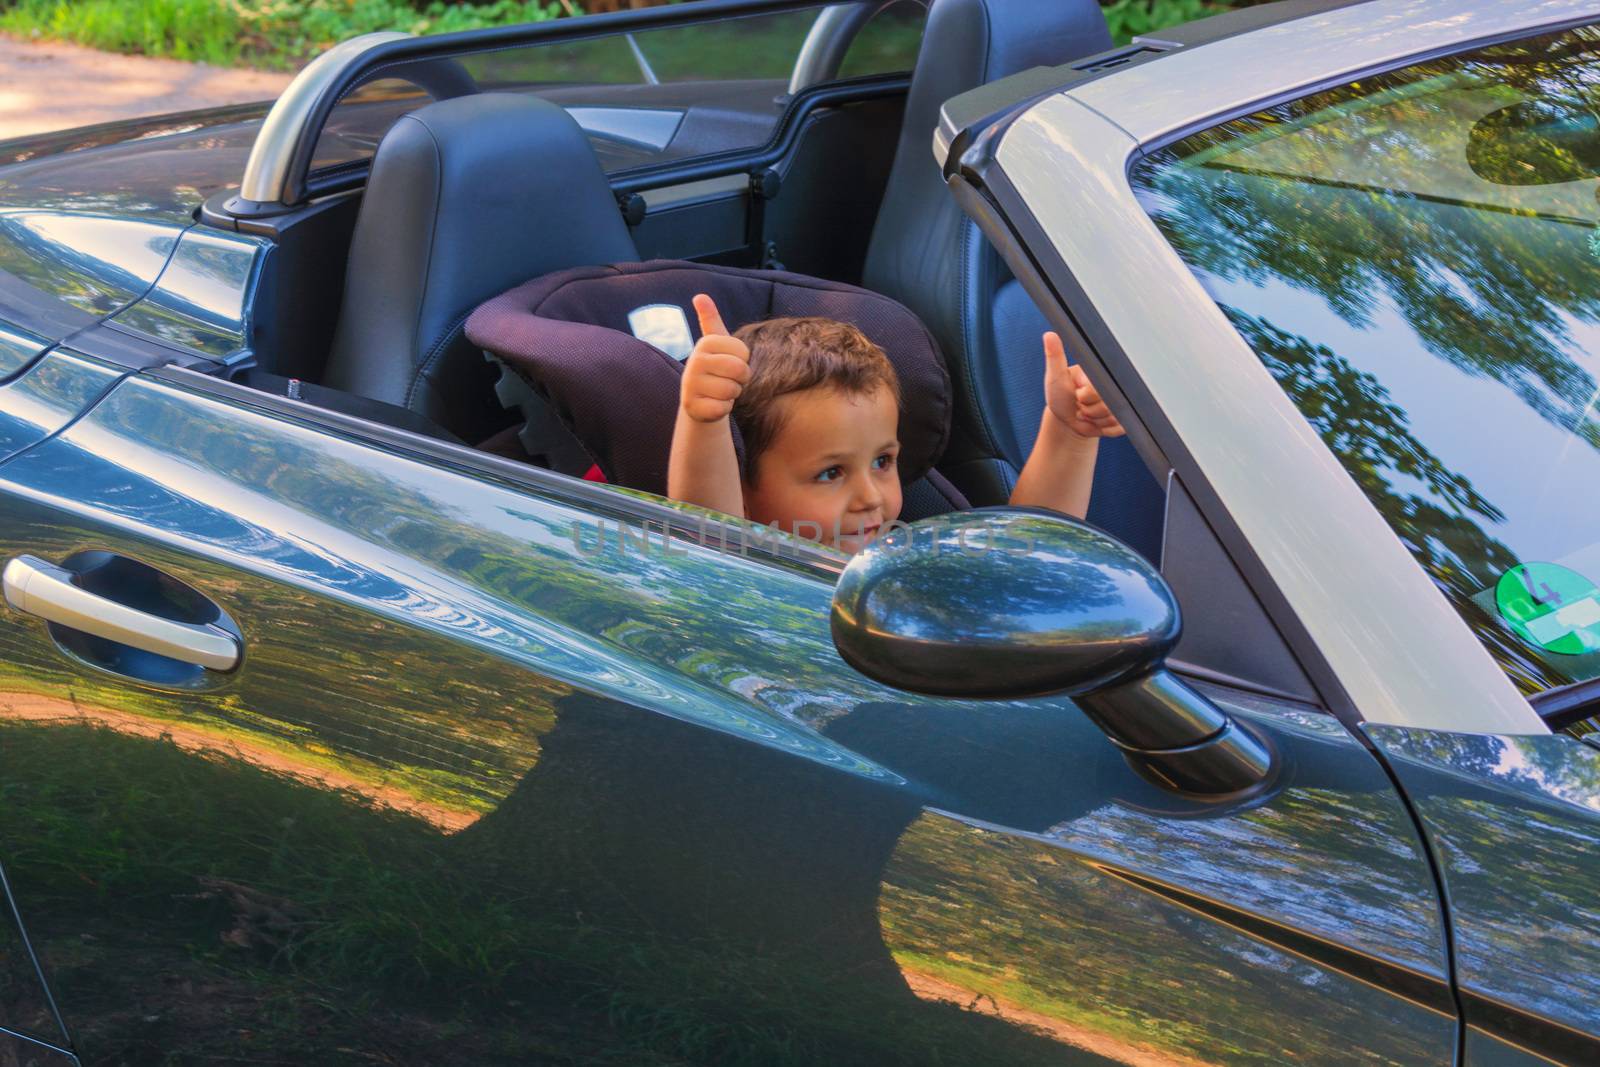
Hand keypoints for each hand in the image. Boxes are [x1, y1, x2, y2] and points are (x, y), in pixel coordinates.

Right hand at [680, 294, 750, 422]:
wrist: (699, 401)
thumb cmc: (715, 369)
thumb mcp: (716, 344)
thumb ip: (711, 319)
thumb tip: (700, 296)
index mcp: (705, 343)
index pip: (743, 353)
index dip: (743, 362)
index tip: (730, 363)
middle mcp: (694, 361)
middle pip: (740, 370)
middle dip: (740, 380)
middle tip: (728, 380)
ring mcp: (691, 385)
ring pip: (732, 391)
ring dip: (732, 394)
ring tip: (719, 391)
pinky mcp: (692, 407)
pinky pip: (723, 409)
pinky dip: (724, 409)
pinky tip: (713, 404)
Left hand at [1042, 331, 1123, 439]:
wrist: (1067, 418)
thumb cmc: (1060, 394)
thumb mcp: (1055, 376)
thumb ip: (1055, 356)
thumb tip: (1049, 335)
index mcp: (1101, 371)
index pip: (1097, 390)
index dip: (1085, 398)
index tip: (1077, 395)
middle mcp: (1115, 384)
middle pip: (1107, 406)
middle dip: (1089, 411)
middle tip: (1080, 404)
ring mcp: (1122, 401)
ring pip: (1113, 418)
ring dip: (1096, 421)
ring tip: (1088, 412)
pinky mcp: (1125, 418)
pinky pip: (1117, 428)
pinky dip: (1104, 429)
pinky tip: (1097, 421)